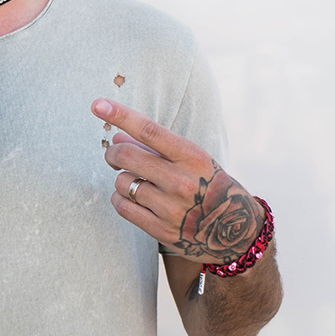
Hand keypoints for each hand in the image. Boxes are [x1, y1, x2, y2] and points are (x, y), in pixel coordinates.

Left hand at [94, 98, 263, 264]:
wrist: (237, 231)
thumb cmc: (209, 185)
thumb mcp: (192, 160)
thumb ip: (155, 148)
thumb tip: (116, 138)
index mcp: (193, 157)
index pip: (149, 130)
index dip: (121, 115)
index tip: (98, 104)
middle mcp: (183, 182)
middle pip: (127, 157)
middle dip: (113, 153)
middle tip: (113, 156)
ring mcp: (172, 209)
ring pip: (122, 183)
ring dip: (121, 180)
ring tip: (135, 182)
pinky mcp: (163, 231)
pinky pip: (123, 207)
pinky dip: (120, 199)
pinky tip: (131, 197)